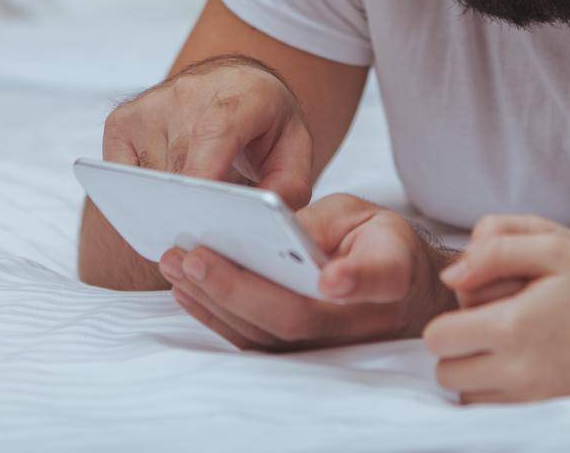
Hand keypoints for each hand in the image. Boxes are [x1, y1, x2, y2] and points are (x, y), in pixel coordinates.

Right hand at [102, 54, 312, 207]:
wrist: (234, 82)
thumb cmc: (265, 121)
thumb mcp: (294, 148)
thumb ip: (287, 187)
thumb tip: (258, 221)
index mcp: (242, 95)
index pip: (216, 132)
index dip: (204, 172)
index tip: (200, 209)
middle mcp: (190, 93)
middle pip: (181, 167)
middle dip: (193, 207)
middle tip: (210, 229)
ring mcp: (151, 105)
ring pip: (152, 178)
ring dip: (170, 200)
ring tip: (196, 198)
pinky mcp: (123, 120)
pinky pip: (122, 174)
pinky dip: (142, 191)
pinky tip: (167, 186)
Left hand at [160, 193, 457, 349]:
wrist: (394, 287)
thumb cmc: (375, 243)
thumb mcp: (361, 214)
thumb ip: (323, 222)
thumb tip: (272, 231)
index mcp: (391, 274)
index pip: (379, 278)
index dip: (356, 280)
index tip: (332, 279)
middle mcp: (361, 321)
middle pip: (298, 316)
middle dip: (239, 288)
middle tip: (194, 256)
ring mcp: (328, 347)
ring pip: (267, 336)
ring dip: (214, 301)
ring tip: (175, 264)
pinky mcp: (299, 354)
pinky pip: (253, 342)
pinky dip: (215, 316)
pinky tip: (186, 288)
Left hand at [423, 215, 569, 402]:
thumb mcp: (554, 245)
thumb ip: (495, 248)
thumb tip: (450, 277)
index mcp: (514, 326)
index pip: (439, 336)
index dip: (450, 316)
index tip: (477, 303)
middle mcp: (517, 372)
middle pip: (446, 371)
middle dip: (457, 346)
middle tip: (490, 324)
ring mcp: (529, 400)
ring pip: (464, 396)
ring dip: (472, 371)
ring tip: (505, 345)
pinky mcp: (539, 414)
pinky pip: (490, 411)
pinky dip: (491, 391)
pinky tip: (517, 365)